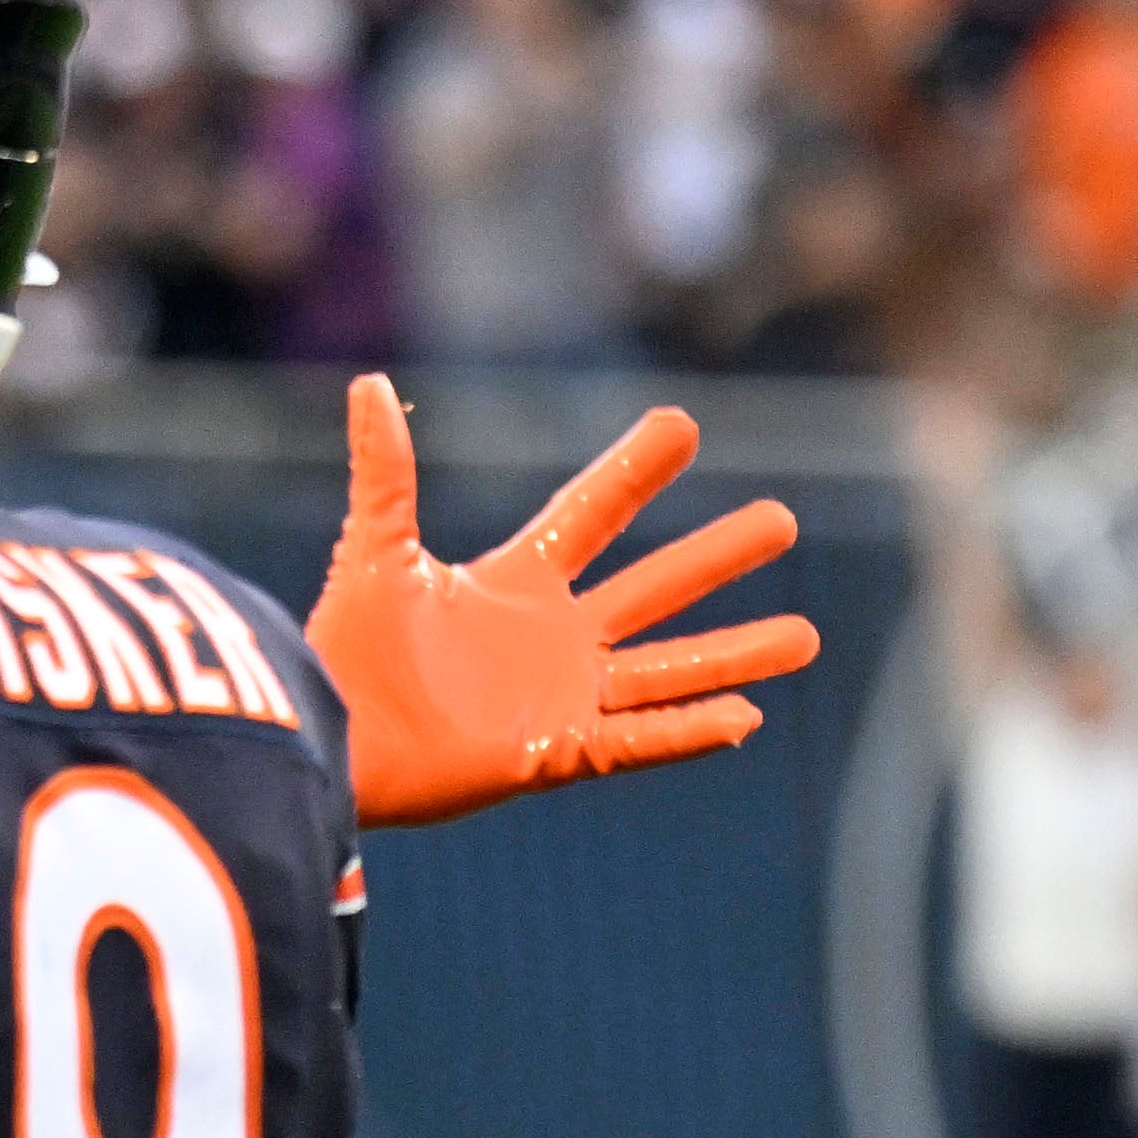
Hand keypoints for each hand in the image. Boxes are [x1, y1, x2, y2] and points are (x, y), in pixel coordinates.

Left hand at [305, 372, 819, 828]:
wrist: (330, 738)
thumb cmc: (346, 651)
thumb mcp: (374, 551)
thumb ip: (384, 471)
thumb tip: (367, 382)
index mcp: (513, 584)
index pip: (592, 515)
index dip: (635, 471)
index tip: (683, 425)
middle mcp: (549, 638)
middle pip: (654, 586)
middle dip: (717, 557)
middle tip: (783, 521)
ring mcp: (559, 697)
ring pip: (668, 669)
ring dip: (735, 653)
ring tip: (806, 636)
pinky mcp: (555, 754)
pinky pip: (637, 740)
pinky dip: (689, 731)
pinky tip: (748, 715)